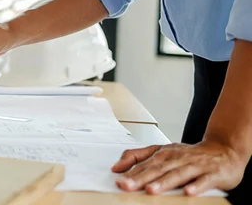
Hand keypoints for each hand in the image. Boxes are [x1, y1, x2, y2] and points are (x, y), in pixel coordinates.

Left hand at [112, 140, 246, 194]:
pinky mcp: (213, 174)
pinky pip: (204, 181)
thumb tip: (116, 167)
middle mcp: (178, 158)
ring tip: (151, 190)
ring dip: (164, 182)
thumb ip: (138, 157)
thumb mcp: (162, 151)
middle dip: (141, 178)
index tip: (118, 181)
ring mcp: (195, 165)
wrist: (224, 149)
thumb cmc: (189, 154)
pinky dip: (196, 186)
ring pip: (178, 174)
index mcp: (164, 153)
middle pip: (157, 169)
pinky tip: (188, 192)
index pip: (145, 164)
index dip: (131, 173)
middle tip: (127, 186)